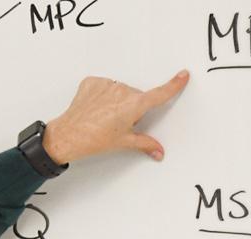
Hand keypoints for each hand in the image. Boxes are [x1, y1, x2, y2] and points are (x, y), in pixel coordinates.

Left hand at [42, 69, 189, 164]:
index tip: (183, 75)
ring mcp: (107, 84)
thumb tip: (159, 151)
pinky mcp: (92, 81)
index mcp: (134, 105)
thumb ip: (145, 143)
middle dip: (131, 108)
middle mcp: (122, 90)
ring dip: (116, 101)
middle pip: (136, 96)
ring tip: (103, 117)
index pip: (159, 94)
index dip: (173, 85)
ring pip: (120, 91)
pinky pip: (104, 86)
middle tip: (117, 123)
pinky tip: (95, 108)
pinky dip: (102, 95)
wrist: (67, 135)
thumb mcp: (123, 142)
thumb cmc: (94, 139)